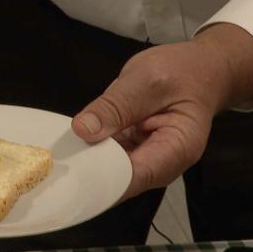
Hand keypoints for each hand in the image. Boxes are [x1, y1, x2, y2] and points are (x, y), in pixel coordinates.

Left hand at [71, 23, 252, 199]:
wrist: (201, 70)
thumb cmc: (183, 72)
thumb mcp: (146, 80)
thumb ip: (115, 106)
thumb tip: (82, 130)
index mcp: (177, 149)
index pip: (132, 177)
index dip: (98, 179)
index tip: (67, 174)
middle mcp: (163, 165)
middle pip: (118, 180)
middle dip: (87, 173)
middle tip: (51, 164)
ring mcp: (147, 162)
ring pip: (109, 172)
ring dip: (86, 164)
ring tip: (54, 157)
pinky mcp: (134, 154)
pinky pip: (108, 159)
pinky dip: (91, 152)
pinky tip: (69, 147)